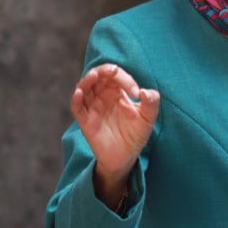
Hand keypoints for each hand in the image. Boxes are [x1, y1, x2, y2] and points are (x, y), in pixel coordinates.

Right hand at [70, 64, 159, 204]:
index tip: (136, 93)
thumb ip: (151, 103)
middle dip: (104, 70)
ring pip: (84, 87)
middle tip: (113, 71)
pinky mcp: (86, 121)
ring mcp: (93, 107)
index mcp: (117, 92)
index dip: (125, 78)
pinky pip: (76, 107)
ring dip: (87, 80)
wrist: (126, 157)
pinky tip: (80, 93)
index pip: (116, 76)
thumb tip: (145, 91)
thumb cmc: (136, 135)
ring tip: (94, 76)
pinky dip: (76, 98)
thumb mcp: (148, 118)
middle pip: (97, 75)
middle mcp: (103, 96)